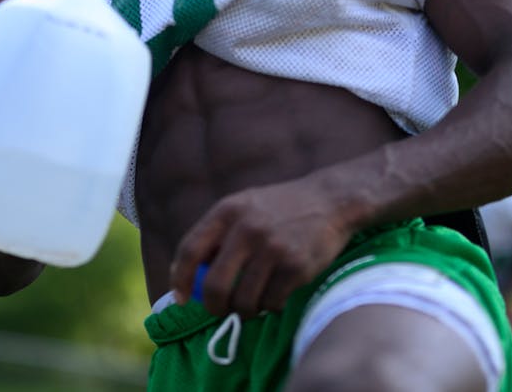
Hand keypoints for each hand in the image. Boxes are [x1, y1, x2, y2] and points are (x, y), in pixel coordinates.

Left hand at [170, 176, 351, 317]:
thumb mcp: (244, 206)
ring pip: (244, 301)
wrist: (330, 200)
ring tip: (252, 304)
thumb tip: (188, 275)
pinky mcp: (296, 266)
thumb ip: (218, 233)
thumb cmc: (280, 208)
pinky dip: (270, 307)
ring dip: (245, 310)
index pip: (190, 249)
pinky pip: (271, 303)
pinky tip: (275, 295)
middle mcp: (247, 229)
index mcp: (227, 211)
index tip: (181, 298)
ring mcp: (273, 248)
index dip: (180, 279)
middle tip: (220, 311)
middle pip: (216, 285)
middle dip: (214, 307)